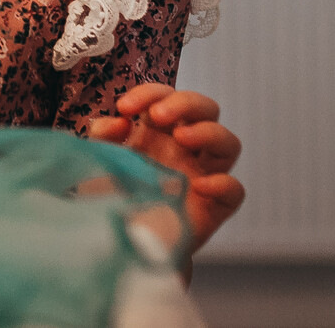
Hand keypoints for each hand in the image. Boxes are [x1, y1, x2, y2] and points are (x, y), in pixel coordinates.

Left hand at [89, 84, 245, 253]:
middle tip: (158, 115)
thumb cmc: (112, 194)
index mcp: (157, 132)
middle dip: (185, 103)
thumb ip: (103, 135)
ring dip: (208, 132)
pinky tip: (199, 185)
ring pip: (228, 143)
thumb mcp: (99, 159)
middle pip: (206, 110)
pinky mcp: (214, 207)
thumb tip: (121, 121)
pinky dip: (224, 183)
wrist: (120, 240)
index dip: (149, 94)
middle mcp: (185, 148)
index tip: (124, 108)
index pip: (165, 98)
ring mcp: (203, 175)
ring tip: (181, 137)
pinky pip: (235, 191)